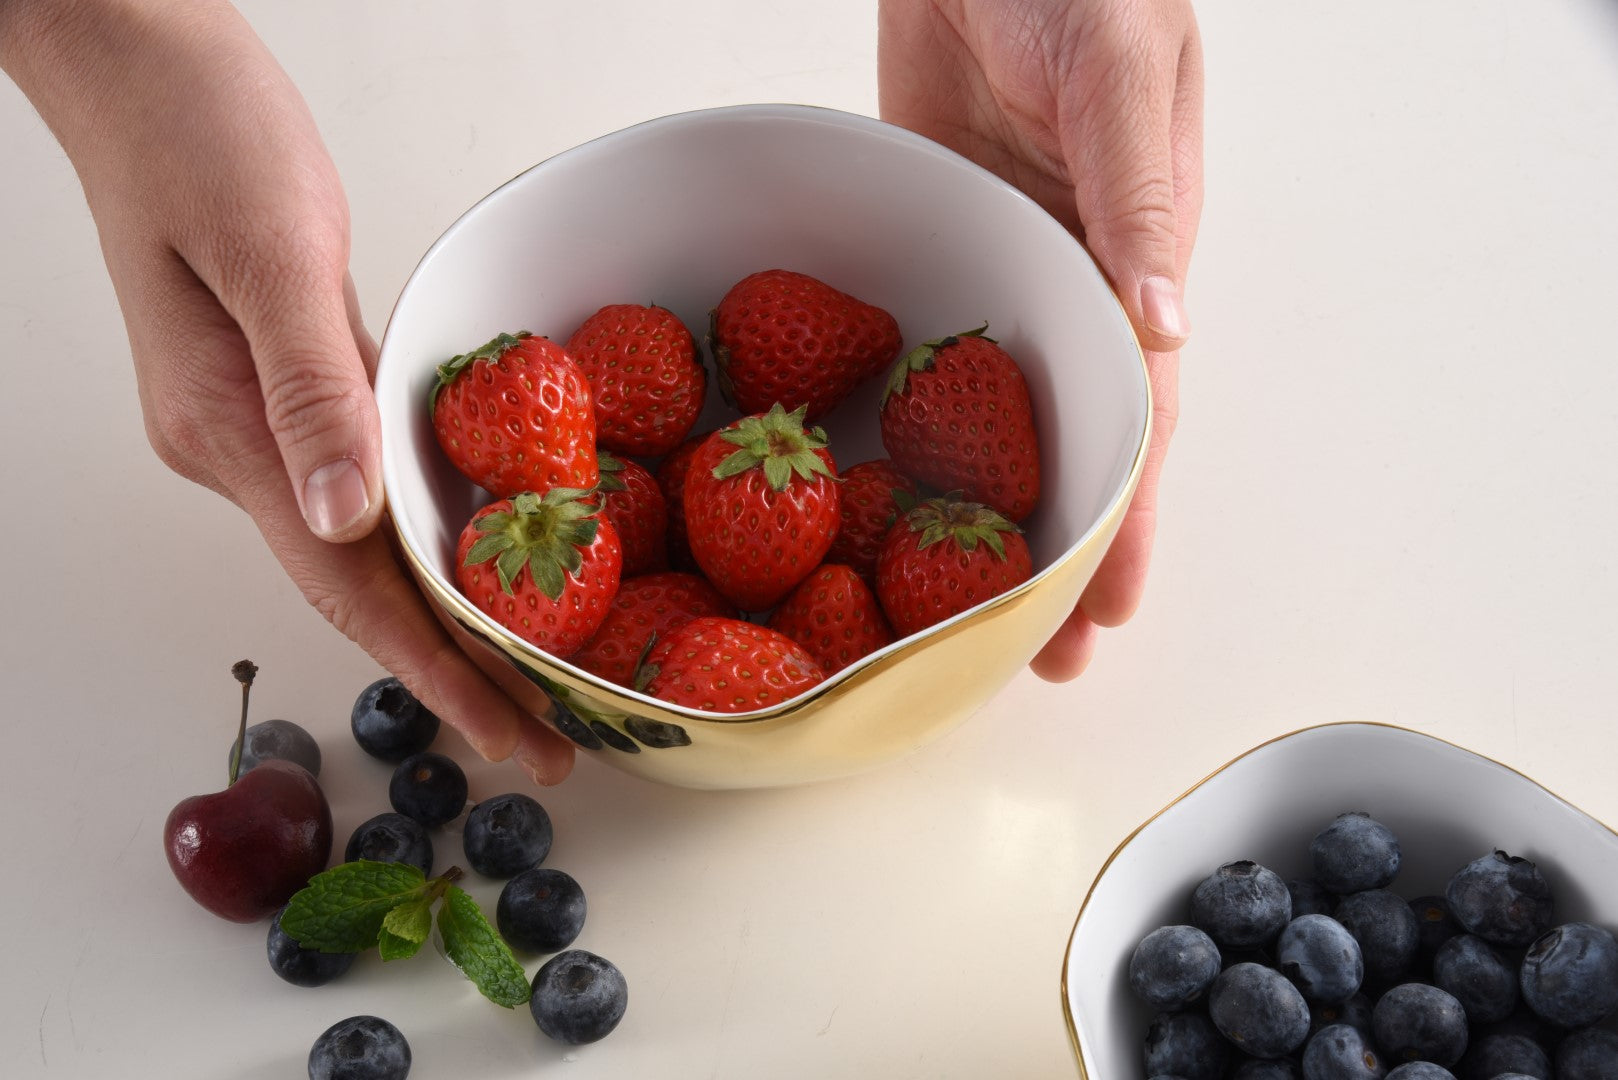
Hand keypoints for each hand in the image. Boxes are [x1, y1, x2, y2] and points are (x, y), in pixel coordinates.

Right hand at [0, 0, 572, 782]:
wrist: (136, 63)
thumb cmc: (199, 132)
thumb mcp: (269, 252)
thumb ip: (311, 388)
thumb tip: (345, 517)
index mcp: (228, 432)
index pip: (347, 587)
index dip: (433, 670)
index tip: (508, 735)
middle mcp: (240, 448)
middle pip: (362, 589)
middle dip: (454, 671)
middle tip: (545, 740)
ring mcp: (257, 422)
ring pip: (366, 548)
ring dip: (444, 618)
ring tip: (529, 680)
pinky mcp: (283, 384)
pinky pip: (364, 484)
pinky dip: (426, 539)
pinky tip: (480, 560)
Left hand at [878, 0, 1203, 679]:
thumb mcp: (1119, 72)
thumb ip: (1137, 193)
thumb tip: (1164, 326)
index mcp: (1133, 260)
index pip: (1134, 419)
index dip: (1118, 522)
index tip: (1102, 615)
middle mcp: (1066, 285)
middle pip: (1062, 444)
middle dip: (1050, 552)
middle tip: (1031, 659)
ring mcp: (992, 274)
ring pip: (988, 421)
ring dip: (979, 515)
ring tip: (957, 609)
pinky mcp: (928, 249)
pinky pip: (916, 355)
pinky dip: (909, 426)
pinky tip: (884, 488)